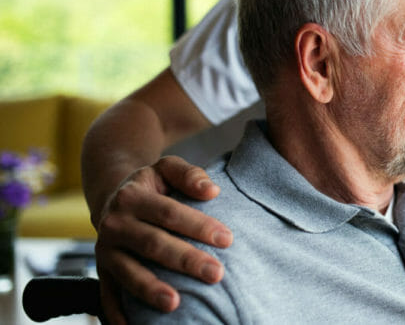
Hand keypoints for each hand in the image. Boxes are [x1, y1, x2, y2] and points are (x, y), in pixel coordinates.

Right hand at [95, 156, 232, 323]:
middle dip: (185, 260)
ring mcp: (105, 251)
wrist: (112, 196)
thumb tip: (211, 191)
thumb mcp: (166, 168)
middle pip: (153, 244)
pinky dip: (117, 314)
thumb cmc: (152, 185)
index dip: (198, 226)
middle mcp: (115, 224)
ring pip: (129, 272)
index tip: (228, 239)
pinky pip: (107, 296)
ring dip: (151, 289)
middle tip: (216, 274)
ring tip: (176, 303)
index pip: (169, 213)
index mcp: (132, 196)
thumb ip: (189, 174)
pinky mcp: (102, 272)